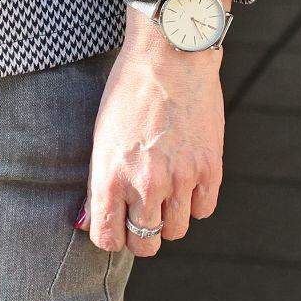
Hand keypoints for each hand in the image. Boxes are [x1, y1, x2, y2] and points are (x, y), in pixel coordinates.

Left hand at [84, 0, 228, 259]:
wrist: (168, 57)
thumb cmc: (127, 91)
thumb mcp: (101, 134)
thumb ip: (99, 180)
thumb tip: (91, 221)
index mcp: (110, 173)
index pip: (107, 237)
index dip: (109, 238)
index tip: (113, 228)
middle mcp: (144, 182)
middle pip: (145, 243)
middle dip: (140, 236)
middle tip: (140, 218)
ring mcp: (180, 178)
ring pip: (176, 231)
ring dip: (168, 219)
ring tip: (162, 193)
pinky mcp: (209, 170)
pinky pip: (202, 210)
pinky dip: (194, 202)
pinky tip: (184, 181)